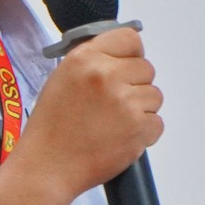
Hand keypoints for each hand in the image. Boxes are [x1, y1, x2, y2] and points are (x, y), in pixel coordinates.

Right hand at [10, 27, 163, 204]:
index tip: (125, 67)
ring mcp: (125, 102)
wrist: (48, 166)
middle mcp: (107, 75)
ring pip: (155, 96)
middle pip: (146, 68)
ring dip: (140, 109)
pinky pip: (157, 122)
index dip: (130, 55)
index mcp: (85, 58)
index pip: (130, 39)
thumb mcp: (63, 78)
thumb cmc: (52, 127)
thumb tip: (122, 57)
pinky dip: (144, 133)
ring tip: (113, 123)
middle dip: (135, 85)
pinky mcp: (138, 128)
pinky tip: (119, 137)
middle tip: (114, 104)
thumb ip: (94, 61)